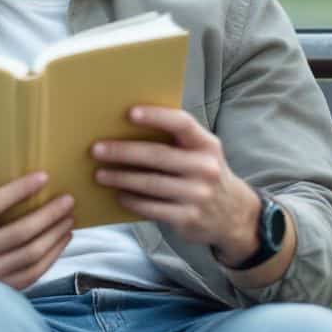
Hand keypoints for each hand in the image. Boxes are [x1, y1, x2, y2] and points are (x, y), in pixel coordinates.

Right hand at [0, 151, 74, 291]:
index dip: (19, 190)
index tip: (43, 177)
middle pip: (21, 232)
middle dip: (49, 214)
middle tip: (68, 199)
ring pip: (32, 254)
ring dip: (55, 234)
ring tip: (69, 217)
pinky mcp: (0, 288)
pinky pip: (33, 273)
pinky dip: (52, 256)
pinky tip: (62, 239)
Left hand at [92, 106, 260, 263]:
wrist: (235, 215)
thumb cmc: (204, 174)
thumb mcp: (201, 153)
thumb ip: (176, 140)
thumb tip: (125, 127)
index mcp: (207, 145)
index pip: (182, 124)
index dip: (156, 116)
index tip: (129, 113)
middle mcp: (205, 168)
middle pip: (157, 155)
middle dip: (123, 152)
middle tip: (96, 150)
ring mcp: (198, 195)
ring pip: (150, 184)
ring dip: (120, 178)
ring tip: (99, 174)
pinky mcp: (188, 218)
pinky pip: (151, 208)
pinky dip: (131, 201)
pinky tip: (118, 195)